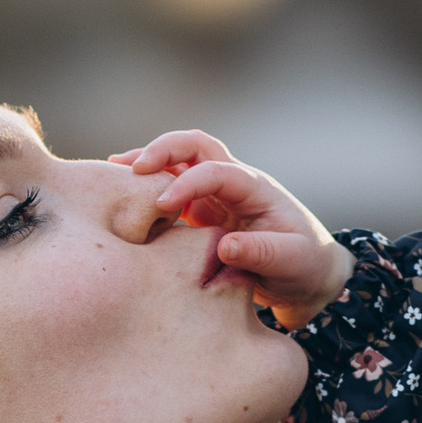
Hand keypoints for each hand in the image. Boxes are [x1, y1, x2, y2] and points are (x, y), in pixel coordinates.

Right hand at [109, 129, 354, 330]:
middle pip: (195, 146)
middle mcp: (233, 183)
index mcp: (254, 187)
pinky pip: (172, 192)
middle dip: (162, 149)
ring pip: (179, 164)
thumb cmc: (304, 266)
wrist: (308, 276)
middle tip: (129, 167)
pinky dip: (149, 191)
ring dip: (150, 163)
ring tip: (113, 171)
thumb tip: (224, 247)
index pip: (215, 170)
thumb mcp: (291, 262)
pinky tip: (124, 200)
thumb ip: (261, 253)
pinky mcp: (203, 214)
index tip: (163, 205)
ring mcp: (216, 196)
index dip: (188, 183)